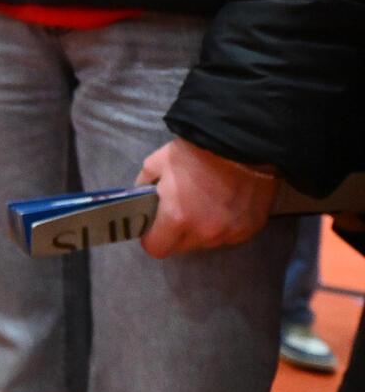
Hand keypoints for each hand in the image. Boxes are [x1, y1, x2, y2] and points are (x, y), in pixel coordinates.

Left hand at [136, 137, 277, 257]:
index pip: (157, 249)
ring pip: (207, 243)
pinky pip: (229, 236)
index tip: (153, 227)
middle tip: (179, 212)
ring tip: (204, 206)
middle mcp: (204, 233)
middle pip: (182, 247)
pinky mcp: (250, 229)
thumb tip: (141, 198)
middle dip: (176, 234)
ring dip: (201, 231)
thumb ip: (143, 186)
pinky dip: (224, 226)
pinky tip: (224, 206)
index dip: (151, 238)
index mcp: (177, 219)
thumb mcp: (157, 163)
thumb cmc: (196, 152)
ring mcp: (230, 233)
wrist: (243, 142)